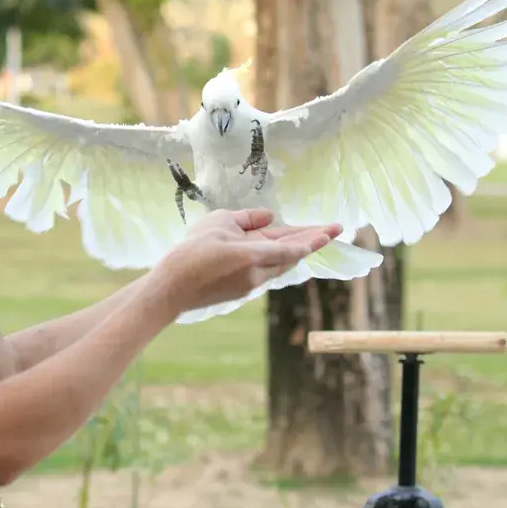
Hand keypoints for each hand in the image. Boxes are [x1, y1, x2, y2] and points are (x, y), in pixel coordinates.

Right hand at [154, 209, 341, 314]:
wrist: (172, 288)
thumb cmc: (193, 251)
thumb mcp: (219, 222)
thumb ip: (248, 218)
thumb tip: (270, 217)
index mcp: (254, 254)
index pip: (292, 245)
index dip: (313, 238)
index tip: (333, 231)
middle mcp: (258, 272)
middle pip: (291, 255)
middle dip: (312, 241)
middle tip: (334, 229)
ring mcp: (251, 285)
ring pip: (279, 264)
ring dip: (294, 250)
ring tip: (312, 236)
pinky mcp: (242, 290)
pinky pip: (266, 271)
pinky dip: (276, 258)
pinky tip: (279, 250)